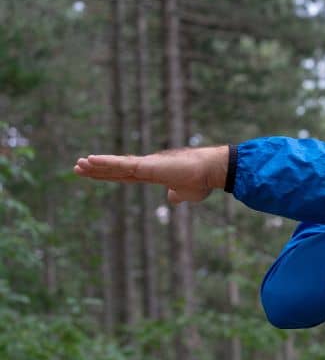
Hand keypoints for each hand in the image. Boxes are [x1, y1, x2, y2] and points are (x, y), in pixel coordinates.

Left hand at [73, 145, 228, 203]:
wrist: (211, 172)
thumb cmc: (202, 182)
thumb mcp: (187, 194)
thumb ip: (177, 196)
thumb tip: (171, 199)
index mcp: (154, 175)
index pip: (126, 175)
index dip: (109, 175)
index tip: (94, 173)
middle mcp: (147, 168)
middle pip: (116, 169)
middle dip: (97, 169)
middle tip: (78, 167)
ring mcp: (146, 165)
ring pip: (115, 165)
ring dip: (96, 165)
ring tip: (79, 164)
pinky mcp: (147, 165)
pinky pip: (121, 164)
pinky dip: (105, 162)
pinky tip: (90, 160)